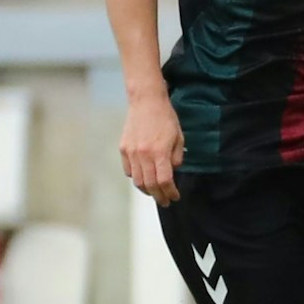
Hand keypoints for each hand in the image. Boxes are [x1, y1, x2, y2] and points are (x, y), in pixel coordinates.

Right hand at [119, 88, 184, 205]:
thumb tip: (172, 172)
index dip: (170, 192)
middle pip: (150, 185)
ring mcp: (131, 152)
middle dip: (159, 196)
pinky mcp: (123, 149)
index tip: (175, 197)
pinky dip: (136, 178)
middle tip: (165, 201)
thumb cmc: (166, 118)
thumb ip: (176, 158)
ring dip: (147, 190)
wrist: (146, 101)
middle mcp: (144, 155)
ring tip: (155, 193)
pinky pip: (128, 171)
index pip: (165, 181)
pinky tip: (144, 179)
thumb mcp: (179, 138)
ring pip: (137, 181)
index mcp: (160, 152)